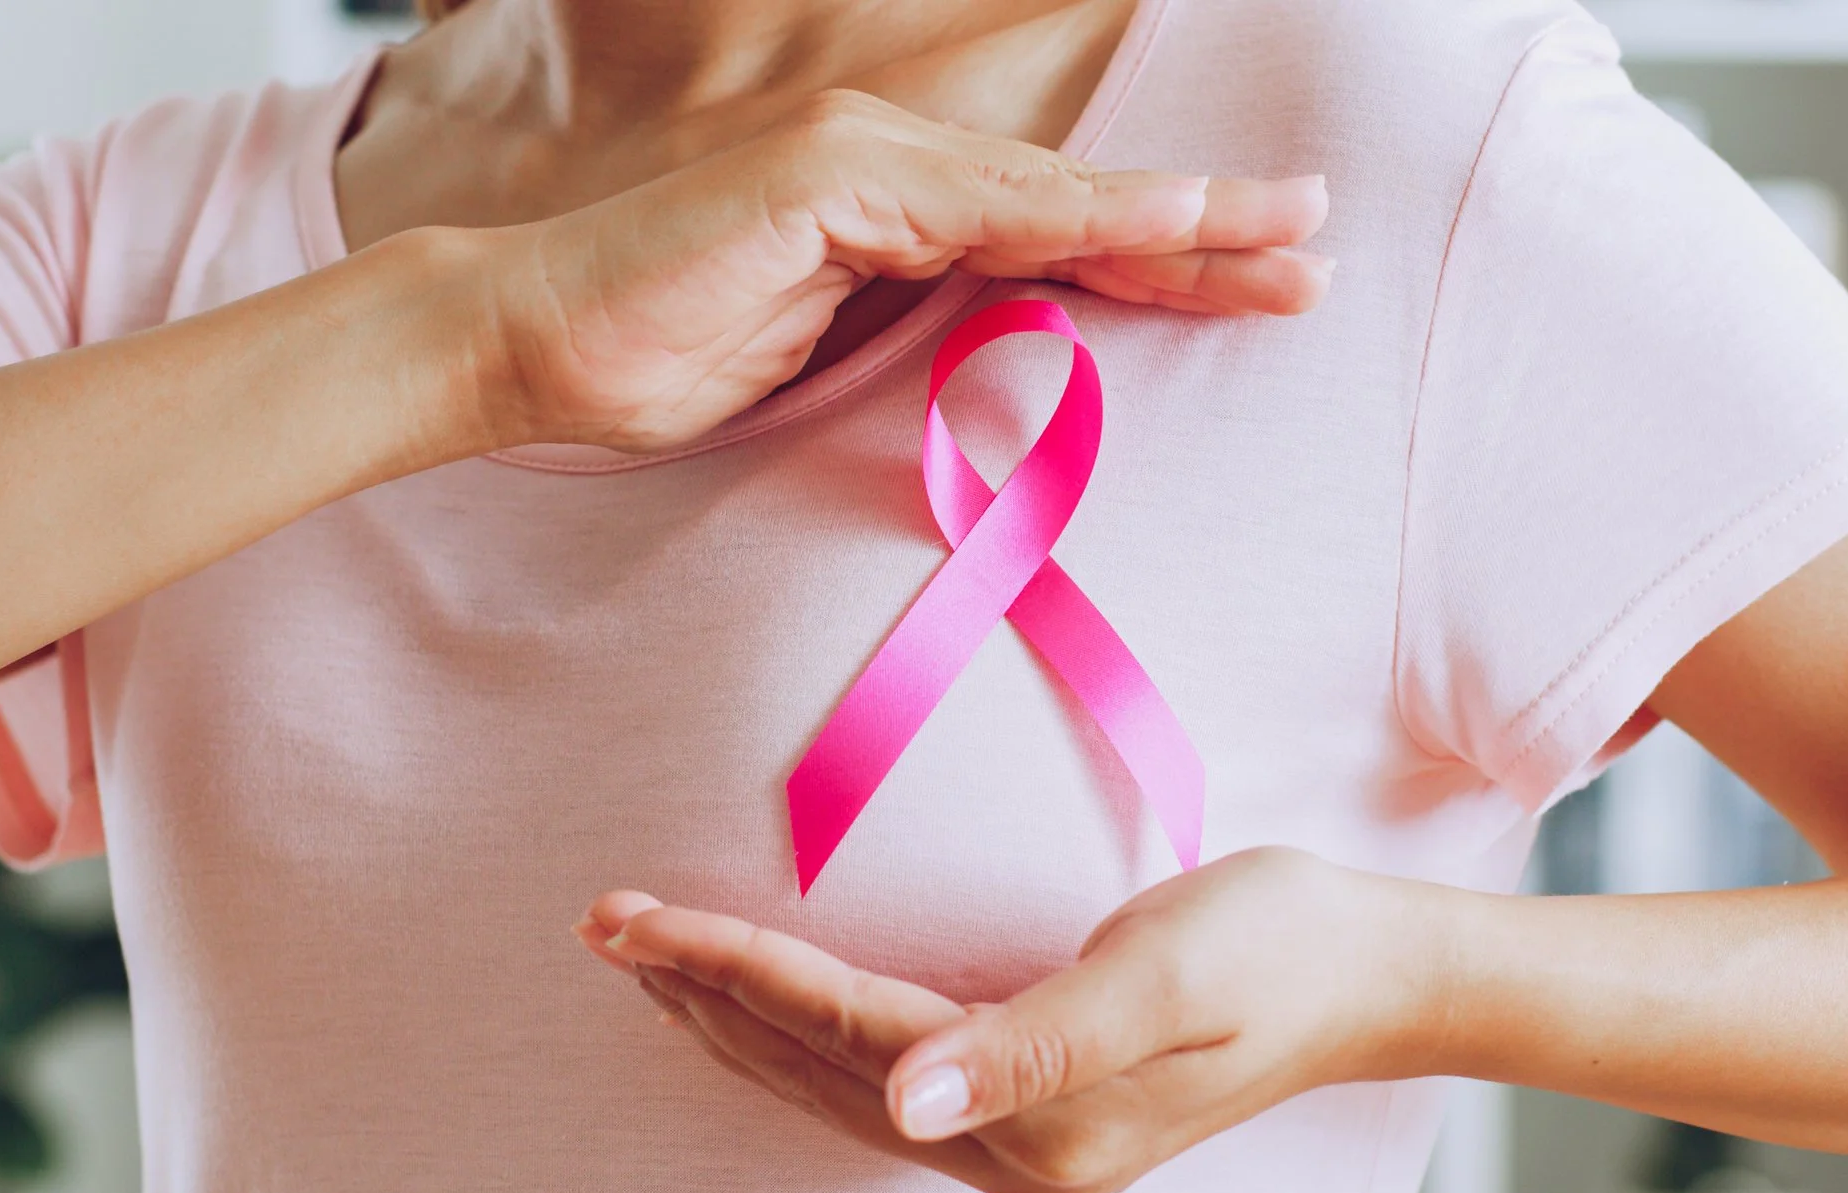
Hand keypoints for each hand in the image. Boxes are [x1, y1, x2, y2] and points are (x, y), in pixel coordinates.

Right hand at [446, 89, 1329, 454]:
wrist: (531, 352)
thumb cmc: (665, 366)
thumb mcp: (824, 369)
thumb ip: (915, 348)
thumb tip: (1007, 373)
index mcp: (898, 215)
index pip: (1057, 242)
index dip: (1164, 263)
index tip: (1261, 286)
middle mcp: (894, 170)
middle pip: (1079, 206)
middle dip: (1204, 232)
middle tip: (1317, 246)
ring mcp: (862, 164)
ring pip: (1050, 195)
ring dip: (1174, 214)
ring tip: (1283, 229)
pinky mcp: (827, 180)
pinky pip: (978, 210)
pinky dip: (1078, 216)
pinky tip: (1171, 218)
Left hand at [577, 848, 1457, 1192]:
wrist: (1372, 973)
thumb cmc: (1279, 945)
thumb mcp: (1165, 976)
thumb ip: (1035, 1042)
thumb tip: (904, 1104)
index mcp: (1043, 1126)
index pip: (846, 1037)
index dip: (735, 973)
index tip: (633, 920)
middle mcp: (1019, 1158)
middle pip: (821, 1070)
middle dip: (705, 997)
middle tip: (604, 927)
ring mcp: (1026, 1150)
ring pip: (839, 1085)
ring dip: (738, 1022)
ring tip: (650, 961)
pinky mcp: (1037, 1120)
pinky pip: (883, 1082)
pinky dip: (805, 1038)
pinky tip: (763, 1008)